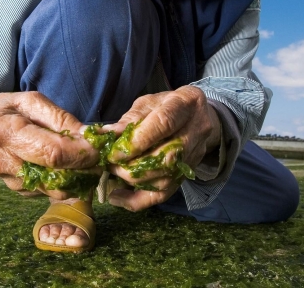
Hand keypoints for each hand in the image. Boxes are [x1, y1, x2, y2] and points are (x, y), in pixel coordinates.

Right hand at [0, 92, 99, 198]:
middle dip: (84, 169)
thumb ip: (62, 119)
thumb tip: (92, 136)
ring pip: (57, 190)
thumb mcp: (34, 102)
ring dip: (78, 178)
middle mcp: (4, 162)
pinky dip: (65, 181)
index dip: (81, 153)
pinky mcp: (19, 191)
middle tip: (98, 156)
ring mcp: (10, 182)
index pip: (52, 153)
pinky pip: (51, 191)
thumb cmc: (11, 109)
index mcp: (4, 133)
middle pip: (56, 177)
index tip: (99, 148)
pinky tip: (66, 165)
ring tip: (84, 159)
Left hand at [105, 86, 220, 210]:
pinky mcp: (187, 174)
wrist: (197, 116)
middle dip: (132, 166)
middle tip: (110, 164)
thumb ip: (129, 119)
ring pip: (165, 179)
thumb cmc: (167, 106)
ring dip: (133, 181)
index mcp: (185, 104)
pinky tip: (117, 197)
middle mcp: (195, 131)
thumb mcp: (148, 103)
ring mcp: (194, 155)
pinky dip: (138, 200)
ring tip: (113, 174)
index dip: (137, 142)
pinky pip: (164, 194)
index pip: (163, 124)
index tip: (114, 152)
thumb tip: (106, 135)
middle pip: (166, 157)